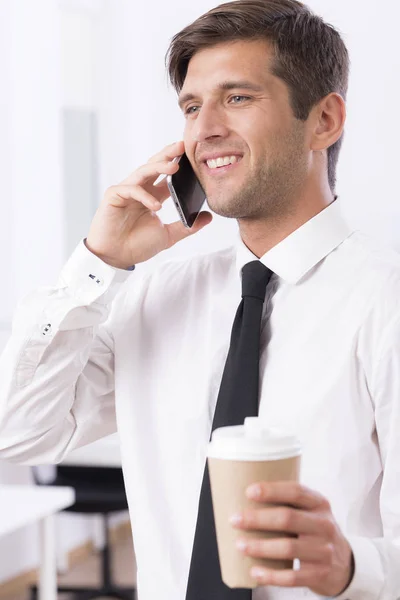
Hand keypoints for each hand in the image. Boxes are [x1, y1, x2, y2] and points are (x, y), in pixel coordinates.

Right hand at [86, 141, 211, 268]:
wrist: (116, 257)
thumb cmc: (137, 245)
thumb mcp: (169, 235)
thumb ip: (188, 226)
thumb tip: (209, 216)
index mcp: (152, 195)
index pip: (167, 175)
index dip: (179, 165)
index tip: (193, 156)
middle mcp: (139, 189)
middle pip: (155, 166)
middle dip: (168, 154)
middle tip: (183, 146)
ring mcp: (126, 191)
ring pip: (143, 171)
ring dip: (159, 167)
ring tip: (175, 167)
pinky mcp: (114, 195)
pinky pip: (131, 190)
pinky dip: (145, 196)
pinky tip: (156, 205)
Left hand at [230, 481, 353, 595]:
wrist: (343, 563)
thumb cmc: (314, 530)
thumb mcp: (310, 511)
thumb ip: (288, 503)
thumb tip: (244, 498)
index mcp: (319, 503)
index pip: (296, 492)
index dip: (272, 491)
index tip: (249, 492)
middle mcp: (324, 525)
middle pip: (288, 518)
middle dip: (258, 519)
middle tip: (234, 520)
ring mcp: (324, 551)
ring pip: (288, 548)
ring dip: (260, 547)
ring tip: (240, 545)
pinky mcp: (320, 574)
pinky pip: (293, 576)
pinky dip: (271, 575)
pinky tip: (255, 571)